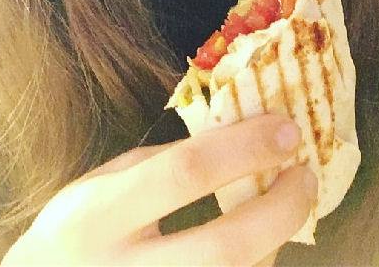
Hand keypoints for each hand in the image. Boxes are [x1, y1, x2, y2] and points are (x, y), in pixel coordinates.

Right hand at [1, 114, 317, 265]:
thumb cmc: (72, 234)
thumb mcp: (98, 186)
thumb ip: (159, 164)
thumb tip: (237, 137)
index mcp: (97, 215)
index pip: (184, 173)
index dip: (245, 149)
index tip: (287, 130)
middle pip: (224, 249)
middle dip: (280, 209)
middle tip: (306, 177)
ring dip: (274, 243)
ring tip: (283, 210)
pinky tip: (260, 244)